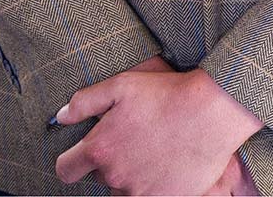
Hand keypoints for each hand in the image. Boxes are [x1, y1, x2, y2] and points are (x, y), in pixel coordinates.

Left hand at [54, 64, 260, 195]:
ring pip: (126, 190)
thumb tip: (60, 117)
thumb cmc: (165, 94)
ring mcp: (141, 192)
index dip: (71, 162)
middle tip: (133, 140)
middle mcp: (116, 177)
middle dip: (111, 162)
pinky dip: (155, 184)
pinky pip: (151, 196)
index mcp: (100, 150)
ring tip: (153, 150)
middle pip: (100, 179)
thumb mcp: (121, 86)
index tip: (82, 155)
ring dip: (133, 176)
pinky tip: (167, 163)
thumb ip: (84, 102)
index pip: (65, 170)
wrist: (211, 111)